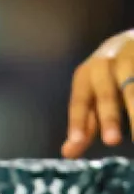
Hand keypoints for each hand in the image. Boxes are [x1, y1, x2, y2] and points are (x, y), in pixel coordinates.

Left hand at [63, 29, 133, 157]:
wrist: (133, 39)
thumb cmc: (110, 77)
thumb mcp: (94, 95)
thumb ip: (84, 124)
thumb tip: (67, 154)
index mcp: (87, 74)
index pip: (80, 100)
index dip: (77, 121)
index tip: (75, 141)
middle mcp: (106, 62)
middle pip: (106, 92)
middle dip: (109, 116)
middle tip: (112, 142)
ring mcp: (130, 55)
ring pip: (131, 87)